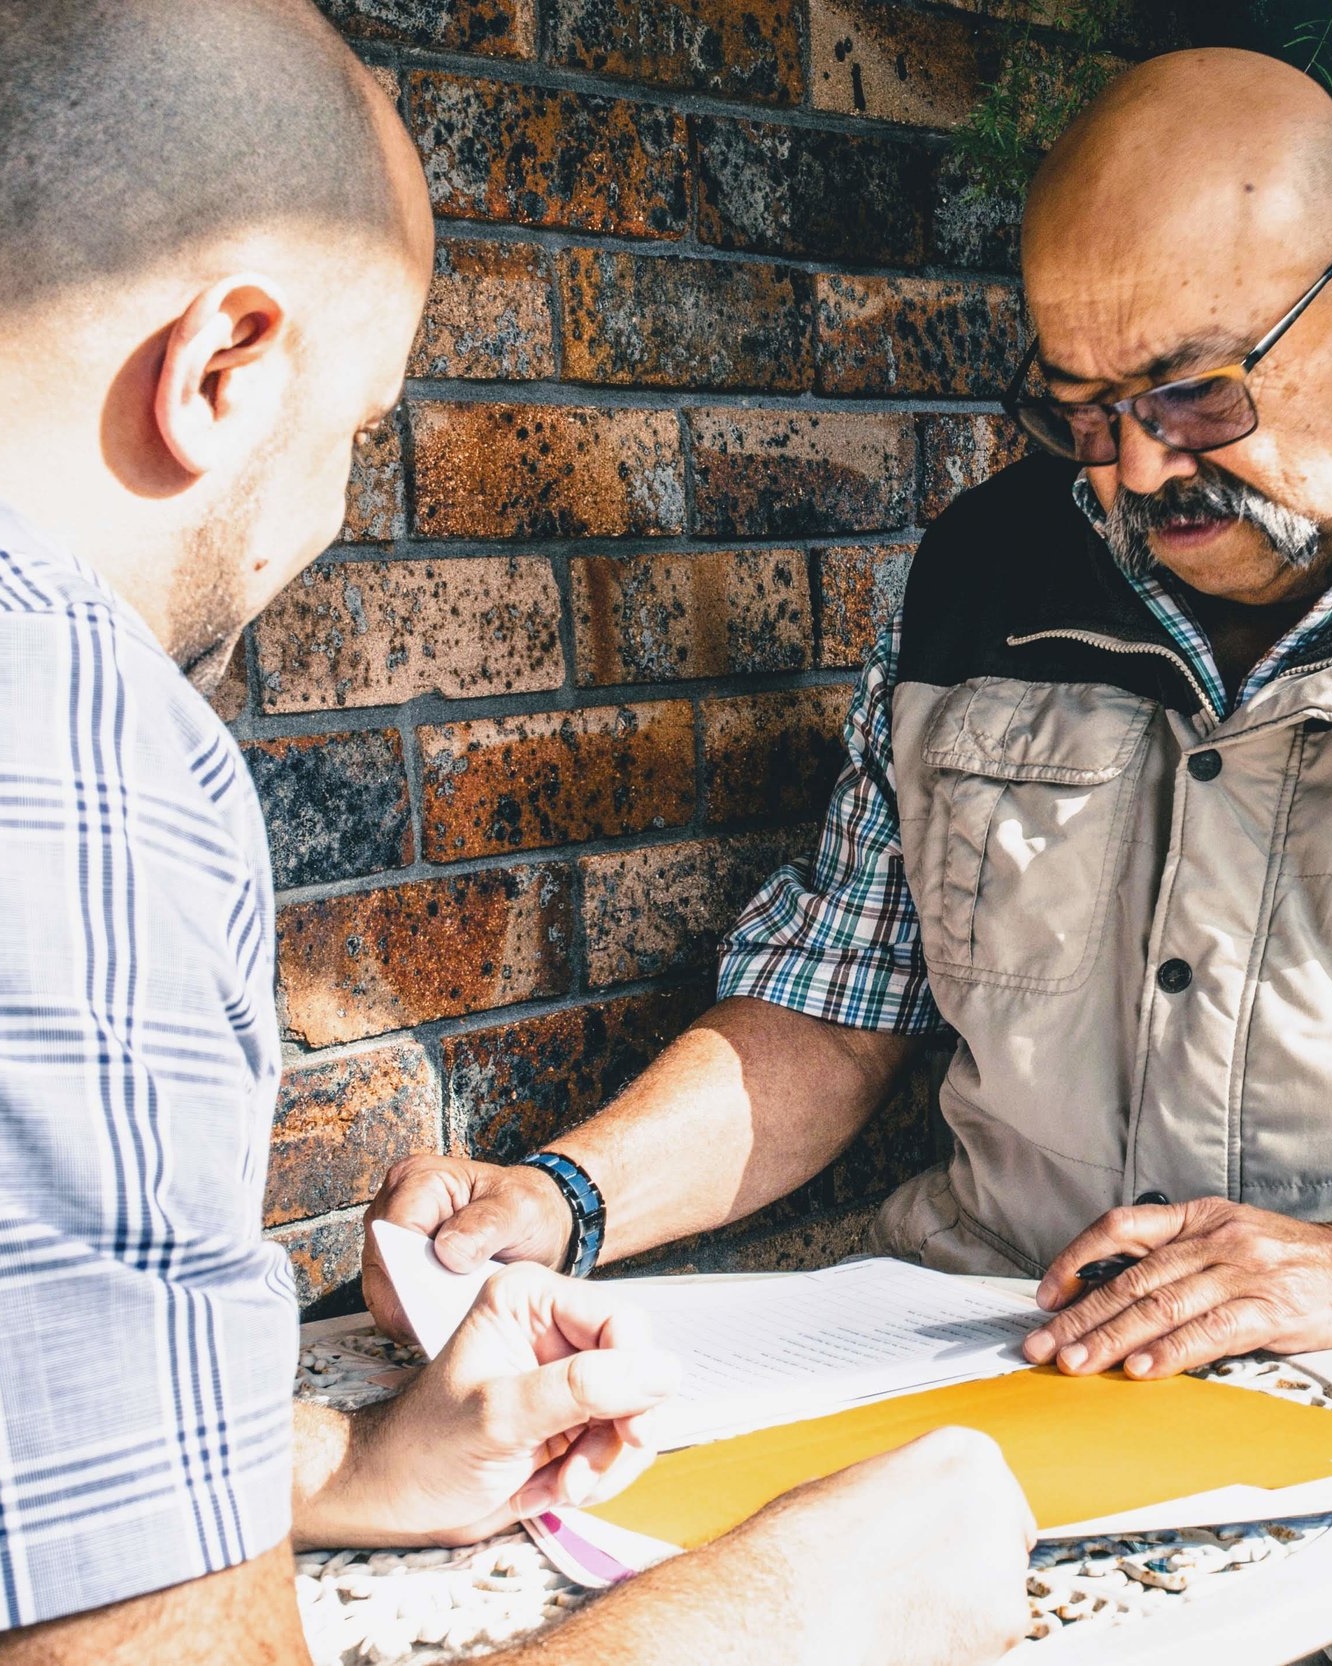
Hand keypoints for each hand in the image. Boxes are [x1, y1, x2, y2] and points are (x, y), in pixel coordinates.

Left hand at [334, 1262, 679, 1546]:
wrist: (400, 1500)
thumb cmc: (427, 1446)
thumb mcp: (502, 1415)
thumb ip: (582, 1388)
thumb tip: (662, 1371)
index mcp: (532, 1300)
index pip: (621, 1322)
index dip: (635, 1377)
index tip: (628, 1431)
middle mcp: (556, 1329)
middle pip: (637, 1370)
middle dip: (616, 1432)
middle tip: (578, 1474)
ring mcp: (568, 1376)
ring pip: (636, 1412)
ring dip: (605, 1462)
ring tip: (558, 1487)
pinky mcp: (575, 1418)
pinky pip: (621, 1445)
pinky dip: (597, 1477)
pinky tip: (551, 1489)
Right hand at [362, 1154, 575, 1340]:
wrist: (534, 1221)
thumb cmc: (524, 1206)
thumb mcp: (520, 1208)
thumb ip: (487, 1225)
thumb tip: (447, 1254)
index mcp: (418, 1179)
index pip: (394, 1232)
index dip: (407, 1272)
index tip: (433, 1304)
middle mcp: (395, 1206)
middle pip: (382, 1267)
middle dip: (410, 1299)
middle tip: (447, 1322)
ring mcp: (392, 1240)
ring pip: (383, 1293)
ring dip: (413, 1313)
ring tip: (450, 1325)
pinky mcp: (398, 1270)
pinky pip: (395, 1306)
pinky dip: (418, 1319)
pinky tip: (447, 1323)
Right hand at [748, 1427, 1035, 1665]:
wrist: (796, 1604)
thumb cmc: (811, 1543)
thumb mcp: (860, 1483)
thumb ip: (908, 1492)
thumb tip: (908, 1508)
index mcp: (963, 1452)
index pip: (990, 1487)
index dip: (958, 1516)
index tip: (935, 1534)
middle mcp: (995, 1497)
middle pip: (1005, 1535)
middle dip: (973, 1555)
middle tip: (922, 1573)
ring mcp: (1004, 1559)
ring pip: (999, 1586)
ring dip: (968, 1597)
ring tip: (907, 1601)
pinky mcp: (1007, 1620)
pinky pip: (995, 1632)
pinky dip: (964, 1637)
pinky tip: (918, 1628)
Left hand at [1024, 1197, 1331, 1377]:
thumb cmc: (1283, 1257)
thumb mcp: (1225, 1235)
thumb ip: (1174, 1256)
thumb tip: (1112, 1292)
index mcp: (1195, 1218)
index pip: (1120, 1228)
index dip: (1076, 1258)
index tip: (1047, 1295)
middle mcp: (1212, 1240)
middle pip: (1131, 1279)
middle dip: (1080, 1316)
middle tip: (1044, 1345)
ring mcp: (1240, 1273)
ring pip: (1161, 1306)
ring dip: (1112, 1340)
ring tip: (1078, 1364)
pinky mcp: (1268, 1309)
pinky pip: (1210, 1331)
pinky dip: (1171, 1352)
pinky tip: (1142, 1369)